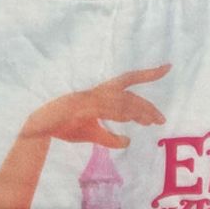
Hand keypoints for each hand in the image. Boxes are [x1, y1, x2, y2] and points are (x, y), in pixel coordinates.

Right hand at [22, 64, 170, 147]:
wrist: (41, 127)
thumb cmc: (64, 127)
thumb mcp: (92, 134)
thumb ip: (110, 138)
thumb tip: (129, 141)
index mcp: (100, 94)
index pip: (128, 81)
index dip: (148, 73)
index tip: (168, 67)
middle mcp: (98, 92)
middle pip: (130, 95)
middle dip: (147, 107)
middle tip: (161, 120)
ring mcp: (91, 98)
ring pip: (121, 102)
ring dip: (138, 112)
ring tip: (153, 122)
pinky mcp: (84, 106)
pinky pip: (107, 109)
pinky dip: (121, 115)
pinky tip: (131, 122)